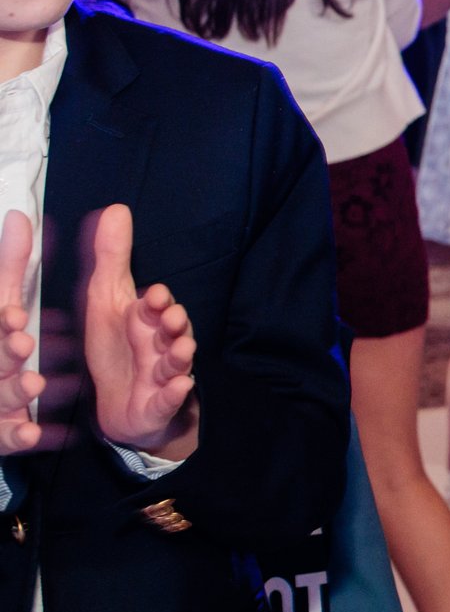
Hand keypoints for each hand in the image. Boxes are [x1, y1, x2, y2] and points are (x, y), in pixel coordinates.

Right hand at [0, 212, 69, 455]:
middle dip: (3, 353)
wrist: (1, 385)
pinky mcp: (1, 433)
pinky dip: (25, 436)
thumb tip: (21, 216)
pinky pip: (11, 438)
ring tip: (33, 382)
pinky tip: (42, 435)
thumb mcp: (2, 302)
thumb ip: (12, 264)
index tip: (17, 316)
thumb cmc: (1, 343)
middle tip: (24, 344)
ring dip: (12, 391)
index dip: (2, 322)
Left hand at [80, 206, 197, 457]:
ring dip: (180, 357)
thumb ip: (112, 257)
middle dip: (176, 326)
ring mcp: (164, 375)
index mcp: (147, 320)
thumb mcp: (106, 300)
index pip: (158, 306)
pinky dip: (175, 394)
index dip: (157, 301)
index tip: (153, 295)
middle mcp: (161, 345)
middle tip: (171, 321)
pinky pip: (170, 400)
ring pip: (177, 364)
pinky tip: (178, 387)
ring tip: (178, 353)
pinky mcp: (159, 404)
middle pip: (176, 332)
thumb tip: (117, 208)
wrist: (119, 404)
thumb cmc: (116, 348)